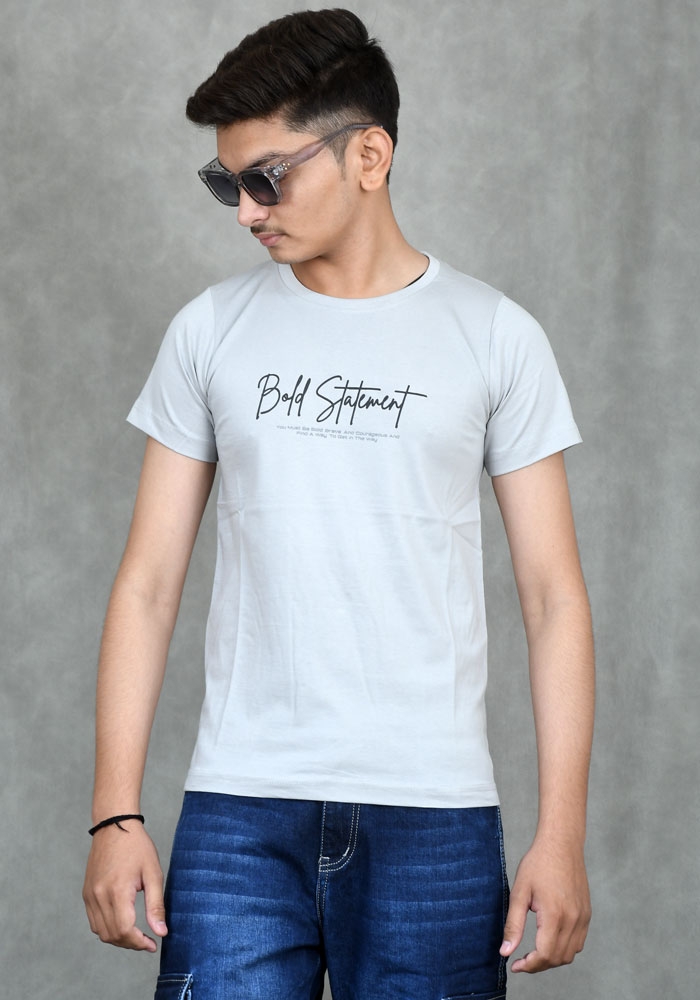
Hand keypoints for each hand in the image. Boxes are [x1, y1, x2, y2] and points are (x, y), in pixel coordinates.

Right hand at [82, 820, 167, 950]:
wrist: (115, 826)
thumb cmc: (137, 847)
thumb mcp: (153, 873)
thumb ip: (156, 905)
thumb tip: (161, 932)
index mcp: (116, 891)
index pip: (124, 931)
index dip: (138, 943)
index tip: (153, 944)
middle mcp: (98, 896)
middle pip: (111, 935)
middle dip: (131, 943)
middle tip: (148, 941)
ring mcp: (90, 895)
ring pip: (101, 932)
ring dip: (118, 938)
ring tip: (137, 934)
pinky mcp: (86, 893)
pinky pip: (94, 921)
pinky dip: (107, 928)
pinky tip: (123, 923)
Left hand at [499, 834, 590, 972]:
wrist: (561, 844)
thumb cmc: (538, 864)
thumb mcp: (519, 892)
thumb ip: (513, 925)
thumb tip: (505, 952)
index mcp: (555, 914)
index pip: (545, 955)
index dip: (529, 966)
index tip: (515, 965)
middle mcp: (573, 919)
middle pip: (558, 958)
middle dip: (538, 965)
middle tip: (521, 960)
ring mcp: (583, 917)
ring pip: (570, 954)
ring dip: (552, 958)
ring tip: (534, 951)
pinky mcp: (586, 914)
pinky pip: (578, 942)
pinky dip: (564, 949)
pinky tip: (549, 939)